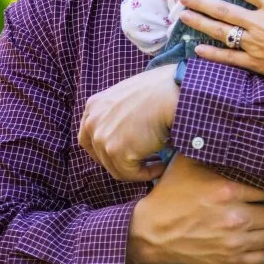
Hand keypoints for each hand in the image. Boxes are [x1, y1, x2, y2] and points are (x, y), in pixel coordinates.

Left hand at [79, 64, 178, 181]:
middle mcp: (92, 122)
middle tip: (143, 160)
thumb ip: (120, 110)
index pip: (88, 136)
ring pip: (116, 167)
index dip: (105, 149)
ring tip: (157, 163)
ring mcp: (102, 137)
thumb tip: (127, 127)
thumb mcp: (131, 94)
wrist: (174, 93)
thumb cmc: (163, 89)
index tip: (123, 153)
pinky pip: (131, 174)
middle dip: (121, 160)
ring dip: (137, 168)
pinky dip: (147, 173)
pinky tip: (162, 166)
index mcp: (94, 106)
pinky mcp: (116, 151)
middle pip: (100, 154)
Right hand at [127, 155, 263, 263]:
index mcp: (228, 190)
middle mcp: (234, 217)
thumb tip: (232, 126)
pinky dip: (257, 251)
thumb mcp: (189, 164)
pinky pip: (260, 258)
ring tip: (253, 222)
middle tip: (257, 205)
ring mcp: (232, 242)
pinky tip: (247, 240)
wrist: (150, 232)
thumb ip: (214, 148)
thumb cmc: (171, 194)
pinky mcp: (227, 261)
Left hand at [179, 0, 263, 86]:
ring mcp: (254, 44)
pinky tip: (197, 49)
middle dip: (201, 2)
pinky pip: (229, 57)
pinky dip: (212, 53)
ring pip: (222, 31)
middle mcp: (259, 23)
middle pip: (224, 10)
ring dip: (201, 23)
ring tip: (183, 17)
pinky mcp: (254, 62)